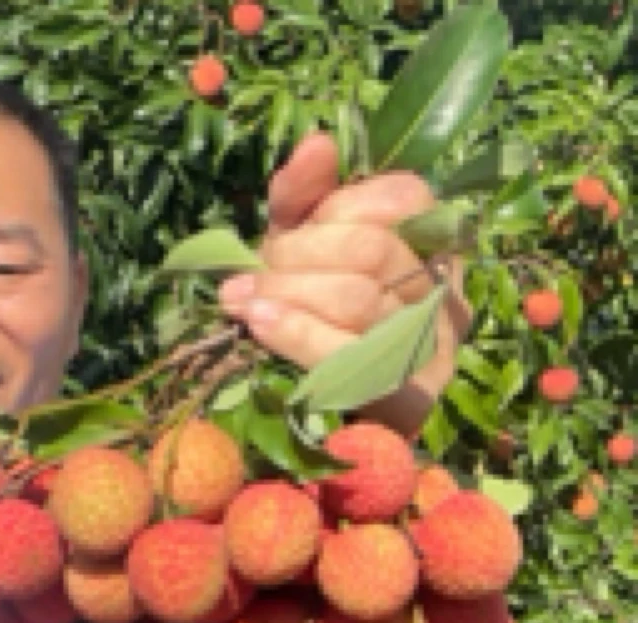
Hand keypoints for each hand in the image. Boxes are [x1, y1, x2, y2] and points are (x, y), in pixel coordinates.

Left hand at [219, 132, 470, 436]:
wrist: (312, 416)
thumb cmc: (307, 313)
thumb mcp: (299, 248)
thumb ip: (303, 195)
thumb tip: (319, 143)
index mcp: (429, 246)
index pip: (403, 197)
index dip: (335, 209)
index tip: (285, 232)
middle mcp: (445, 293)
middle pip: (373, 250)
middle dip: (297, 257)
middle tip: (247, 277)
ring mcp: (434, 349)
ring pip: (359, 299)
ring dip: (287, 293)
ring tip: (240, 301)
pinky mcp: (410, 400)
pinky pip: (353, 359)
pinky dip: (298, 335)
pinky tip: (260, 323)